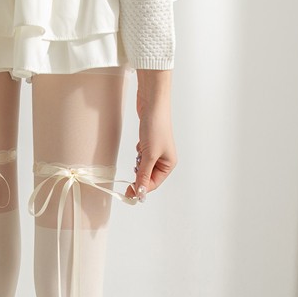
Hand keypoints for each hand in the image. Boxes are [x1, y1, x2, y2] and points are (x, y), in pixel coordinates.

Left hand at [125, 69, 177, 202]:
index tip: (128, 193)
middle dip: (139, 174)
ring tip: (141, 151)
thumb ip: (143, 175)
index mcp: (169, 164)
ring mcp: (157, 151)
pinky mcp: (149, 143)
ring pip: (143, 167)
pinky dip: (138, 153)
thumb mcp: (149, 155)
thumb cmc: (155, 127)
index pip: (153, 184)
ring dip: (138, 163)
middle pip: (148, 176)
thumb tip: (140, 193)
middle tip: (133, 171)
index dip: (141, 189)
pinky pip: (141, 156)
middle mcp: (165, 159)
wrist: (152, 103)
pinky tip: (140, 143)